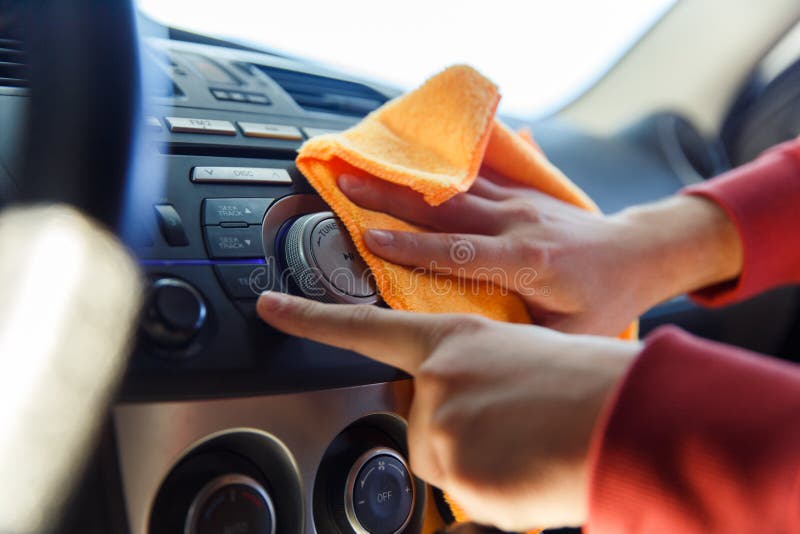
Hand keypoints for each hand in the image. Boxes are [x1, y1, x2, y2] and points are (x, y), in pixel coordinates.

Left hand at [257, 291, 639, 529]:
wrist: (628, 415)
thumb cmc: (586, 381)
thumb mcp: (518, 354)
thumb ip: (469, 373)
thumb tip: (451, 401)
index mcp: (452, 338)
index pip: (363, 327)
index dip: (309, 319)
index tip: (268, 308)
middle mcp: (435, 379)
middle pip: (415, 418)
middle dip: (451, 426)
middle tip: (508, 421)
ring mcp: (439, 426)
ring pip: (442, 459)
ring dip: (478, 462)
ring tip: (526, 445)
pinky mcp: (452, 474)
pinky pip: (463, 494)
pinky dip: (493, 493)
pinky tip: (526, 471)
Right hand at [338, 172, 742, 335]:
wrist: (636, 253)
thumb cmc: (604, 299)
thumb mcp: (570, 335)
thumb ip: (520, 340)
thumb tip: (468, 353)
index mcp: (527, 262)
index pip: (459, 252)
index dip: (412, 246)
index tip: (370, 239)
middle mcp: (518, 224)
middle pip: (446, 208)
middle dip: (391, 197)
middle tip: (346, 184)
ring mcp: (519, 204)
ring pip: (454, 189)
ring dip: (406, 179)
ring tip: (364, 166)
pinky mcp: (520, 194)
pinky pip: (475, 177)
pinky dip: (438, 170)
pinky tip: (410, 159)